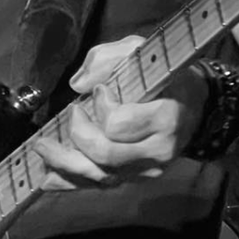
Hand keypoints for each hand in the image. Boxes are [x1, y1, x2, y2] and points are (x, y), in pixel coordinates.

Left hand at [34, 35, 207, 190]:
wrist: (197, 106)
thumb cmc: (166, 77)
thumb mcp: (142, 53)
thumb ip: (108, 60)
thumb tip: (77, 84)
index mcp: (165, 117)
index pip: (120, 124)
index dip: (102, 108)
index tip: (100, 91)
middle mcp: (158, 149)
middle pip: (105, 155)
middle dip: (78, 135)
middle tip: (72, 112)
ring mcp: (148, 169)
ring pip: (100, 176)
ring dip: (64, 163)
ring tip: (41, 148)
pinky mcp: (138, 178)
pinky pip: (101, 185)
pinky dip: (71, 181)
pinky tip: (48, 177)